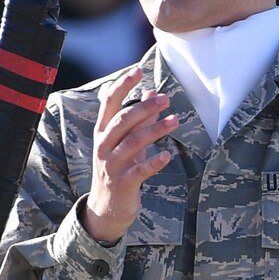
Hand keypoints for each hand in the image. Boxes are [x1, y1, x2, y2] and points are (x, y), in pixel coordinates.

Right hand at [83, 67, 177, 245]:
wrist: (106, 208)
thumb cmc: (118, 169)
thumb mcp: (126, 142)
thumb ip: (139, 119)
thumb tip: (153, 93)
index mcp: (103, 133)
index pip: (109, 104)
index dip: (122, 86)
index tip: (136, 71)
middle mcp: (104, 147)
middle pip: (122, 121)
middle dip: (144, 108)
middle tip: (166, 99)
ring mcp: (112, 166)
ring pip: (133, 143)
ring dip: (155, 130)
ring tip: (175, 121)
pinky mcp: (123, 184)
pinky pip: (140, 171)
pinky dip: (154, 162)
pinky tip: (167, 155)